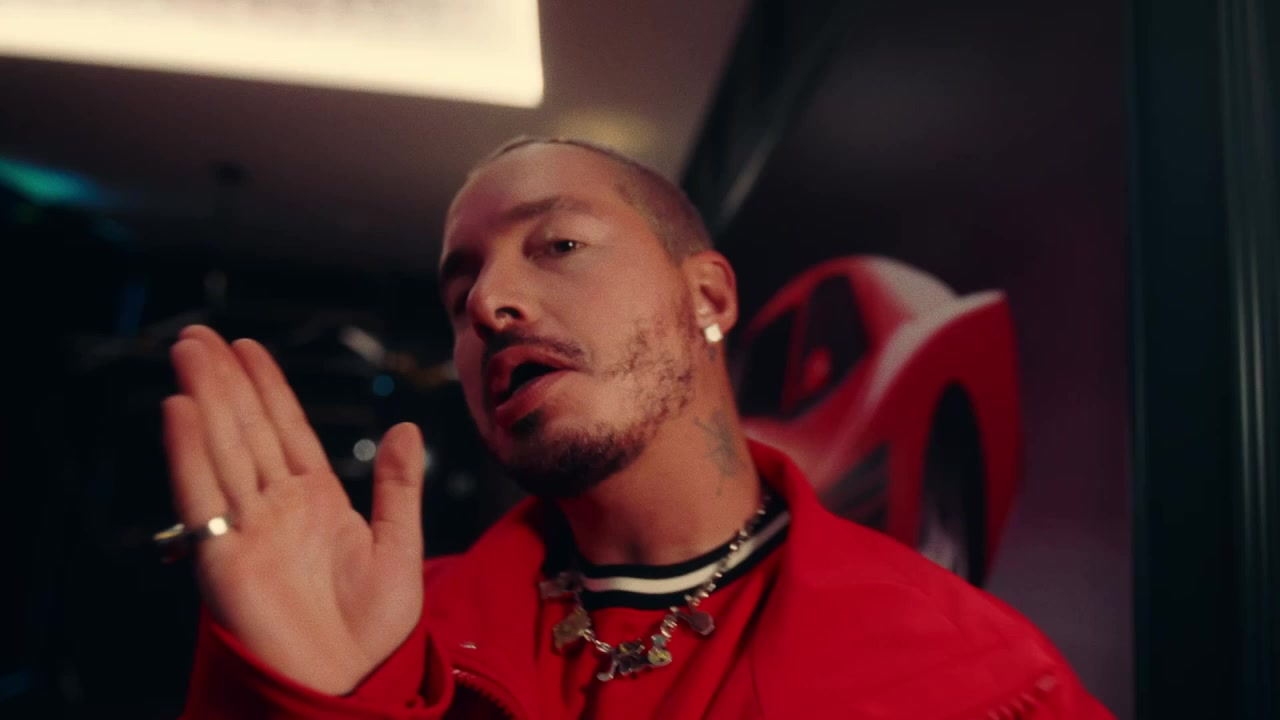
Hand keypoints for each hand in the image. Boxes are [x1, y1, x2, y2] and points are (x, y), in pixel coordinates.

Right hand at [164, 325, 425, 693]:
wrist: (348, 685)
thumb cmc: (372, 630)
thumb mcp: (399, 548)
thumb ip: (398, 488)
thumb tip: (406, 428)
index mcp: (316, 501)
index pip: (286, 430)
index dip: (267, 388)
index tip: (247, 347)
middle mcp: (275, 508)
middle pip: (245, 431)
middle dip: (224, 382)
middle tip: (199, 335)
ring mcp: (247, 530)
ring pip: (222, 451)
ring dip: (204, 401)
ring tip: (188, 353)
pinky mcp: (222, 559)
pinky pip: (203, 497)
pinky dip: (189, 454)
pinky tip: (180, 411)